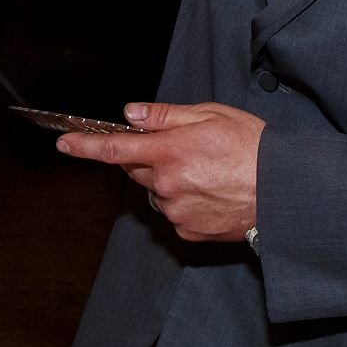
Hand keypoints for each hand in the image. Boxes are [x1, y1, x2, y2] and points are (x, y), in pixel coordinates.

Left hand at [59, 101, 263, 243]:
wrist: (283, 192)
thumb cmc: (252, 148)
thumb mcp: (212, 115)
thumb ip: (167, 116)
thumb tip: (131, 115)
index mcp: (170, 151)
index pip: (115, 148)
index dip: (85, 146)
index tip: (63, 142)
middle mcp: (166, 183)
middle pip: (137, 169)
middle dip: (149, 157)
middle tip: (184, 149)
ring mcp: (175, 211)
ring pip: (156, 191)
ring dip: (168, 180)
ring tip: (207, 173)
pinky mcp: (187, 232)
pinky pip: (173, 213)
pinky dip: (184, 202)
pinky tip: (210, 193)